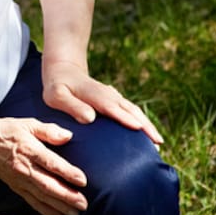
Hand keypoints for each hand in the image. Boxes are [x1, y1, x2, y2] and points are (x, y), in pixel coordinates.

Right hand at [0, 117, 87, 214]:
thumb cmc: (7, 130)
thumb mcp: (27, 124)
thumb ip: (48, 130)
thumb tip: (68, 136)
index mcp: (29, 149)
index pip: (51, 163)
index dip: (67, 172)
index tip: (83, 181)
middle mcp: (24, 167)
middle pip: (48, 184)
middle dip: (67, 196)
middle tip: (84, 204)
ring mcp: (19, 179)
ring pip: (42, 196)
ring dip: (59, 206)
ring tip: (76, 214)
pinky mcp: (15, 186)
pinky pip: (31, 201)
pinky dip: (45, 210)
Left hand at [42, 59, 162, 144]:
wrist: (64, 71)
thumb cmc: (58, 86)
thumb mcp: (56, 96)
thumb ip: (72, 106)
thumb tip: (90, 118)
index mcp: (95, 95)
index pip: (112, 108)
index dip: (125, 117)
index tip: (138, 128)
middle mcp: (109, 96)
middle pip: (131, 110)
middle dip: (145, 125)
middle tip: (158, 143)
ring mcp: (114, 98)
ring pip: (134, 111)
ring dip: (147, 125)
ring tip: (158, 143)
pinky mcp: (115, 101)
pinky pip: (131, 112)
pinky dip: (142, 122)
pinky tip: (147, 135)